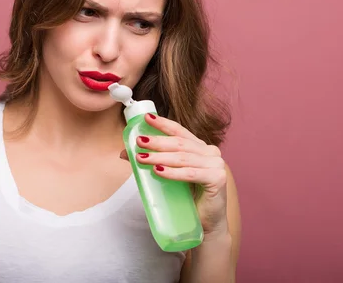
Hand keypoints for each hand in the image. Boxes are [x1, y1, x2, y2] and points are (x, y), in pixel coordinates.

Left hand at [120, 113, 227, 234]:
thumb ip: (152, 161)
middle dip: (157, 141)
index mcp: (199, 147)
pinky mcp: (217, 179)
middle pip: (179, 143)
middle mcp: (210, 152)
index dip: (163, 123)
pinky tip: (159, 171)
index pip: (179, 131)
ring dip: (160, 157)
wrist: (207, 225)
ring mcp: (216, 164)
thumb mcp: (169, 175)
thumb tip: (124, 152)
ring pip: (183, 158)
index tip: (147, 118)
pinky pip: (191, 174)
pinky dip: (173, 172)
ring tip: (142, 157)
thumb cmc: (188, 199)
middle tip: (139, 141)